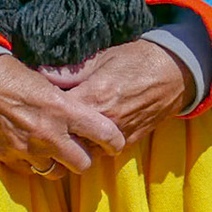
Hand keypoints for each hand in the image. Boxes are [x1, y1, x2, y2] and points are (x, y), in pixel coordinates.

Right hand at [0, 54, 125, 177]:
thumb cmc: (13, 73)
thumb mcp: (49, 80)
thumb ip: (68, 100)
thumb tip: (87, 105)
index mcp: (63, 110)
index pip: (104, 134)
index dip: (115, 142)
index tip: (116, 143)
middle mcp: (49, 134)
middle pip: (83, 163)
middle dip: (86, 158)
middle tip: (84, 148)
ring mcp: (28, 149)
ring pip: (57, 173)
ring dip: (60, 164)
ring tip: (58, 151)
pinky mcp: (9, 157)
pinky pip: (31, 171)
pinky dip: (35, 164)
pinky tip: (34, 151)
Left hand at [54, 40, 194, 151]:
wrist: (174, 72)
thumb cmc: (136, 59)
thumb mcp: (102, 57)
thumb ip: (70, 70)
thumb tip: (40, 71)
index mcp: (94, 96)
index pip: (57, 114)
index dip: (44, 111)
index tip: (37, 106)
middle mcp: (105, 120)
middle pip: (68, 139)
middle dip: (56, 133)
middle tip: (46, 124)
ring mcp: (118, 134)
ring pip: (85, 152)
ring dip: (74, 145)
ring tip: (65, 133)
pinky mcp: (129, 142)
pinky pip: (103, 154)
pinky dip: (93, 148)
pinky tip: (86, 137)